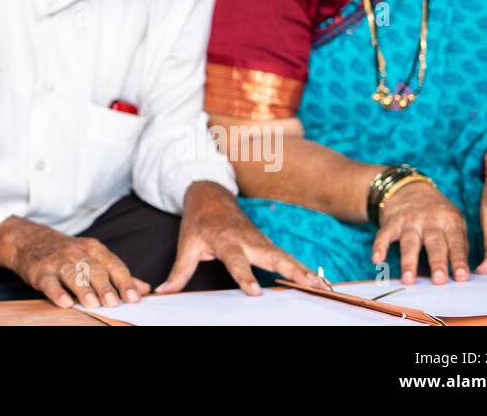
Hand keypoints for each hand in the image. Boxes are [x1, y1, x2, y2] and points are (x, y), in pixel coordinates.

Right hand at [0, 217, 150, 308]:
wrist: (30, 240)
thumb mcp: (94, 257)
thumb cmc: (69, 253)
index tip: (133, 297)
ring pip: (72, 274)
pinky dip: (57, 292)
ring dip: (83, 289)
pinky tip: (64, 302)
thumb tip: (144, 289)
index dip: (124, 281)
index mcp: (94, 249)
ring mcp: (58, 261)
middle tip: (114, 303)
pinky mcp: (40, 270)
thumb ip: (118, 273)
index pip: (113, 265)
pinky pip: (49, 281)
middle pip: (94, 269)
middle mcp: (77, 253)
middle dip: (105, 286)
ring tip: (92, 304)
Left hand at [158, 180, 324, 295]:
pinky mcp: (267, 244)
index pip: (236, 261)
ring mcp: (260, 241)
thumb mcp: (186, 244)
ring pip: (284, 256)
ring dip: (303, 269)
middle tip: (309, 284)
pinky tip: (317, 281)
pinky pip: (286, 257)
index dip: (245, 276)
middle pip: (271, 256)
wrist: (210, 195)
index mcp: (225, 240)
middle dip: (291, 270)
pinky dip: (303, 267)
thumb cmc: (198, 222)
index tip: (255, 292)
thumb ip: (179, 271)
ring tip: (322, 286)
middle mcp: (247, 240)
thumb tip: (164, 291)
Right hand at [371, 179, 467, 283]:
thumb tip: (462, 273)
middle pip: (434, 244)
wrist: (407, 187)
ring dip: (408, 261)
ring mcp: (409, 221)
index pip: (456, 243)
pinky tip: (377, 259)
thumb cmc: (436, 211)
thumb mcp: (455, 220)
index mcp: (449, 221)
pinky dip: (379, 246)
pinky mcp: (391, 222)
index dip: (459, 260)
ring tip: (408, 279)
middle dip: (437, 262)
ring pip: (409, 243)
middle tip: (439, 280)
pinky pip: (384, 235)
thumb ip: (460, 244)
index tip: (462, 277)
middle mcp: (429, 221)